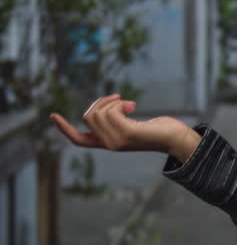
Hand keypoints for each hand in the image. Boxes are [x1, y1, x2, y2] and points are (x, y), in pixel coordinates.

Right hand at [51, 94, 189, 154]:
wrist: (175, 139)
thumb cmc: (158, 130)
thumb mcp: (132, 125)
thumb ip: (119, 120)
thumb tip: (111, 105)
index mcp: (107, 143)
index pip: (79, 139)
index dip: (64, 128)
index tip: (53, 115)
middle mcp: (109, 144)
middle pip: (87, 117)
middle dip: (100, 102)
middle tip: (119, 99)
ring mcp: (117, 141)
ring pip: (97, 113)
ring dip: (112, 101)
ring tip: (129, 104)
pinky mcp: (127, 134)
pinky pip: (110, 112)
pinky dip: (119, 103)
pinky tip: (132, 106)